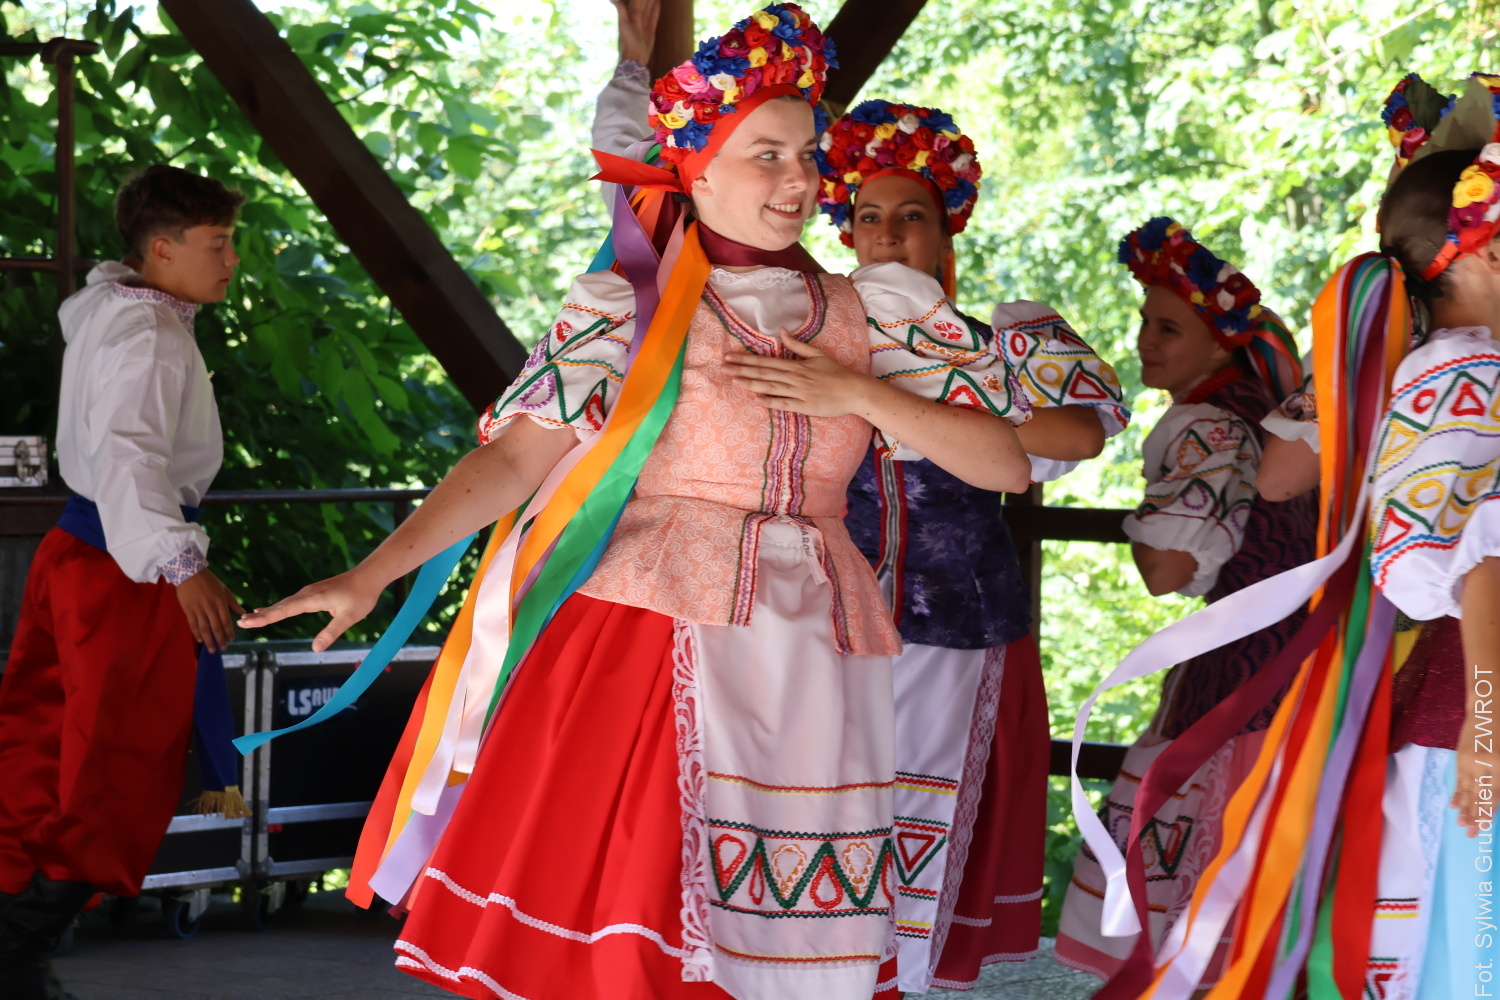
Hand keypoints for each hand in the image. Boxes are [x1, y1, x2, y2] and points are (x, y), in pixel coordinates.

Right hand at [175, 569, 244, 653]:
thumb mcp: (224, 589)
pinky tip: (200, 640)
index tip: (232, 639)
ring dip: (209, 640)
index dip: (229, 632)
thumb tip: (243, 612)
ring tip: (212, 649)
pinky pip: (193, 624)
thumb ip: (233, 602)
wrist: (189, 573)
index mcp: (220, 602)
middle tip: (223, 648)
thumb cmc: (209, 581)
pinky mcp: (188, 610)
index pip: (226, 621)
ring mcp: (198, 609)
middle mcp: (210, 607)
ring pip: (204, 628)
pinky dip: (197, 633)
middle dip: (220, 639)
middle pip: (216, 627)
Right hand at [237, 567, 382, 652]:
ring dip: (266, 612)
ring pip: (284, 603)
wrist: (369, 576)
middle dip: (261, 616)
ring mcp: (309, 592)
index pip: (285, 610)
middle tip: (241, 623)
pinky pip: (290, 601)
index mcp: (314, 599)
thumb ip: (332, 632)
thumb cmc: (362, 596)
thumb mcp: (349, 617)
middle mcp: (307, 593)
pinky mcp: (312, 593)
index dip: (266, 618)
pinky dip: (277, 607)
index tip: (249, 622)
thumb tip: (315, 649)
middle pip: (280, 606)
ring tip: (248, 619)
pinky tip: (268, 610)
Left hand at [611, 0, 658, 65]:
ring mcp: (645, 22)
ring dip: (653, 0)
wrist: (635, 57)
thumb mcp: (624, 23)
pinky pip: (655, 15)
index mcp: (632, 13)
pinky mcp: (651, 28)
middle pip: (645, 1)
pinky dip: (657, 8)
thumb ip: (621, 9)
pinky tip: (659, 2)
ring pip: (650, 6)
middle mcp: (639, 16)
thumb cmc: (628, 40)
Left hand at [725, 329, 875, 417]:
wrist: (853, 390)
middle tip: (723, 368)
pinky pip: (785, 403)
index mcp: (796, 365)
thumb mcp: (817, 354)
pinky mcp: (804, 406)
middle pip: (764, 373)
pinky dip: (771, 401)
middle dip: (742, 370)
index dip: (746, 359)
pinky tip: (757, 400)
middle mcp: (794, 377)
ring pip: (771, 387)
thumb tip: (781, 330)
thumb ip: (797, 344)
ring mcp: (799, 392)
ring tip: (734, 381)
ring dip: (752, 384)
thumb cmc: (835, 372)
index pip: (766, 361)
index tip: (730, 357)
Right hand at [1454, 715, 1499, 836]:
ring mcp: (1469, 762)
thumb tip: (1496, 797)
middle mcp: (1482, 765)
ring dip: (1464, 808)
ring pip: (1466, 789)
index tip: (1484, 826)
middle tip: (1470, 833)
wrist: (1489, 709)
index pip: (1493, 793)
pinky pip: (1459, 779)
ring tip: (1460, 824)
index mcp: (1498, 764)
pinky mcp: (1461, 758)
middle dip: (1474, 815)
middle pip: (1478, 795)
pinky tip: (1453, 805)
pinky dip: (1456, 793)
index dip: (1488, 810)